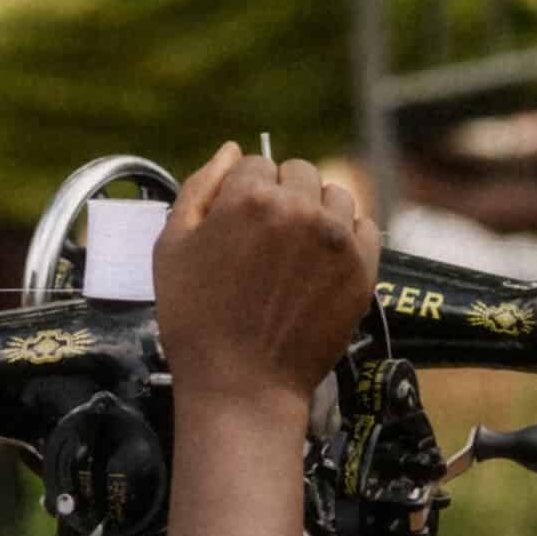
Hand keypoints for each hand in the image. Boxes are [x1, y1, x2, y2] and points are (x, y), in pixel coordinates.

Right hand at [154, 142, 379, 410]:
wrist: (242, 385)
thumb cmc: (196, 319)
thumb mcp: (172, 247)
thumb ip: (200, 187)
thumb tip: (231, 149)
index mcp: (250, 197)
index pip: (256, 164)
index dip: (243, 192)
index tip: (239, 223)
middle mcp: (300, 209)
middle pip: (299, 172)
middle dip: (282, 194)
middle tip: (267, 238)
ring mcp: (336, 239)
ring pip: (335, 195)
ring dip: (318, 210)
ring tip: (296, 248)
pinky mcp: (363, 268)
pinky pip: (364, 227)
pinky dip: (346, 235)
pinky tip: (322, 261)